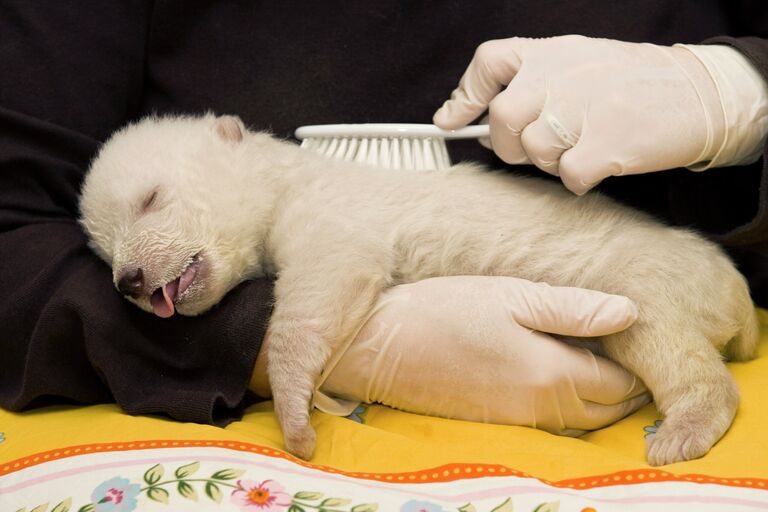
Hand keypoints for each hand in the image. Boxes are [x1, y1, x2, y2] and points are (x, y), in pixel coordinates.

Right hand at [316, 276, 649, 434]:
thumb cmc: (442, 311)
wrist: (378, 345)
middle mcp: (538, 408)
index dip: (638, 369)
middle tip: (629, 357)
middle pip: (605, 412)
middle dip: (625, 391)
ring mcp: (514, 420)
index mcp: (551, 374)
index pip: (620, 385)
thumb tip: (629, 312)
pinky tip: (552, 374)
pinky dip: (564, 405)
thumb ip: (573, 310)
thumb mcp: (511, 295)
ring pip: (578, 422)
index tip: (642, 346)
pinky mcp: (493, 423)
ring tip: (597, 364)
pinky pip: (547, 422)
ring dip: (596, 400)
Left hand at [433, 35, 725, 194]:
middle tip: (533, 149)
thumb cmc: (632, 83)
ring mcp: (584, 108)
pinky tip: (600, 164)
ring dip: (551, 162)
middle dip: (509, 144)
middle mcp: (563, 75)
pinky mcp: (607, 142)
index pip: (490, 61)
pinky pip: (569, 176)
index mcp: (553, 52)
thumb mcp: (580, 61)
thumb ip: (530, 81)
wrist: (701, 93)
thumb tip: (464, 115)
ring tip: (582, 147)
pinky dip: (580, 180)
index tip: (450, 120)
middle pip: (502, 118)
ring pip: (534, 151)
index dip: (464, 94)